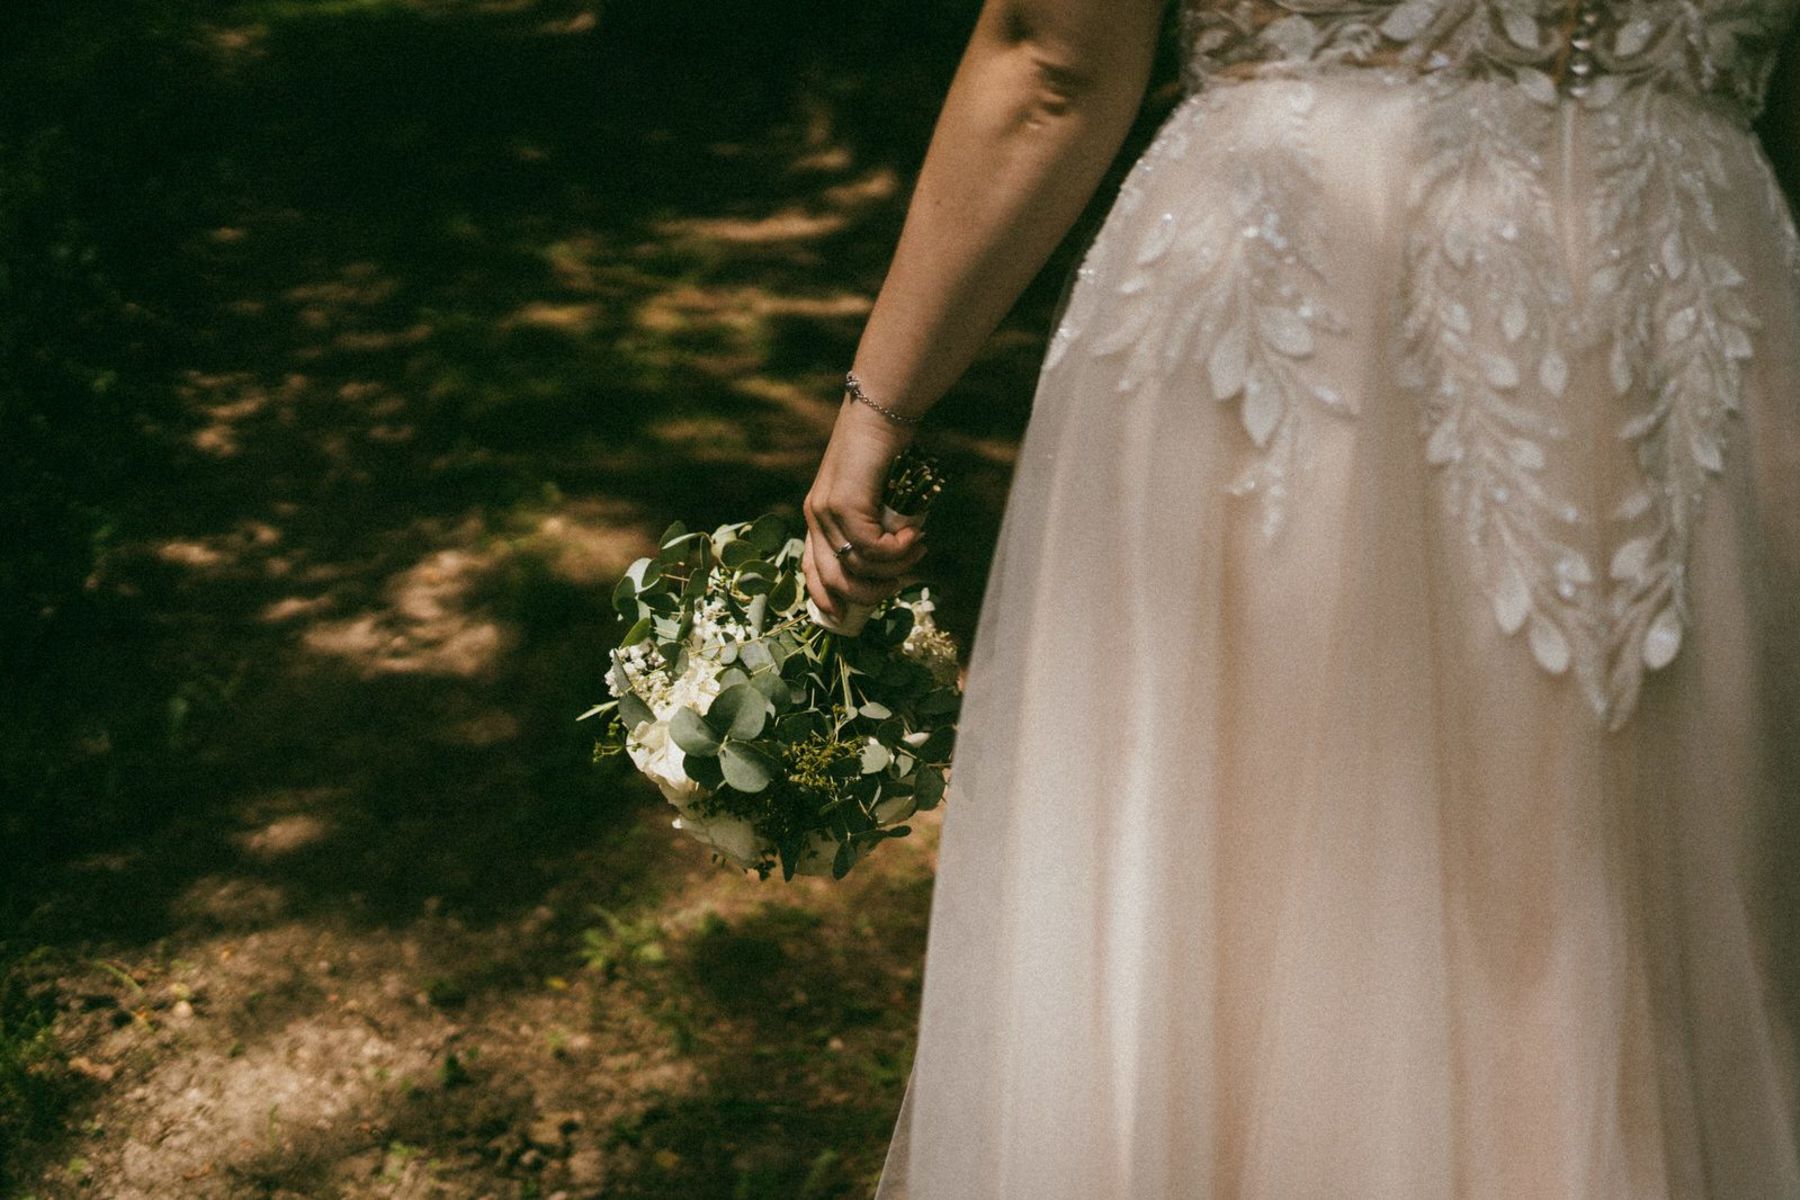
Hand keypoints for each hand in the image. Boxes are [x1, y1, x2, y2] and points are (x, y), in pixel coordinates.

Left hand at [802, 396, 929, 624]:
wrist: (881, 411)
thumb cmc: (885, 451)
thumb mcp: (875, 494)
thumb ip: (874, 523)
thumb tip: (891, 562)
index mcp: (818, 516)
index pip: (812, 570)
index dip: (827, 599)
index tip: (850, 614)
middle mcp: (816, 515)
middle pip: (834, 579)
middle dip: (870, 593)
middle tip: (900, 582)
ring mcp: (827, 510)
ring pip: (857, 566)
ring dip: (893, 569)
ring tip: (916, 552)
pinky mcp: (845, 503)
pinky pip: (871, 547)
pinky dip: (898, 551)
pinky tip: (916, 538)